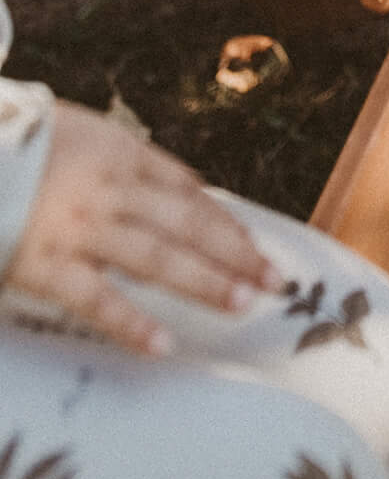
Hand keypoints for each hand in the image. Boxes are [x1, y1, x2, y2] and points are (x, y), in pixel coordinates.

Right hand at [6, 102, 279, 354]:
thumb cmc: (24, 146)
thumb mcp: (85, 135)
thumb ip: (131, 164)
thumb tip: (184, 192)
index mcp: (122, 152)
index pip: (189, 191)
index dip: (227, 221)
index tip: (257, 246)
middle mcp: (110, 188)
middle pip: (186, 222)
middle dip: (234, 252)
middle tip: (274, 279)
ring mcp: (80, 227)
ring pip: (156, 257)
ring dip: (204, 281)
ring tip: (243, 303)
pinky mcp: (45, 265)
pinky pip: (95, 299)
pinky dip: (130, 323)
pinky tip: (162, 344)